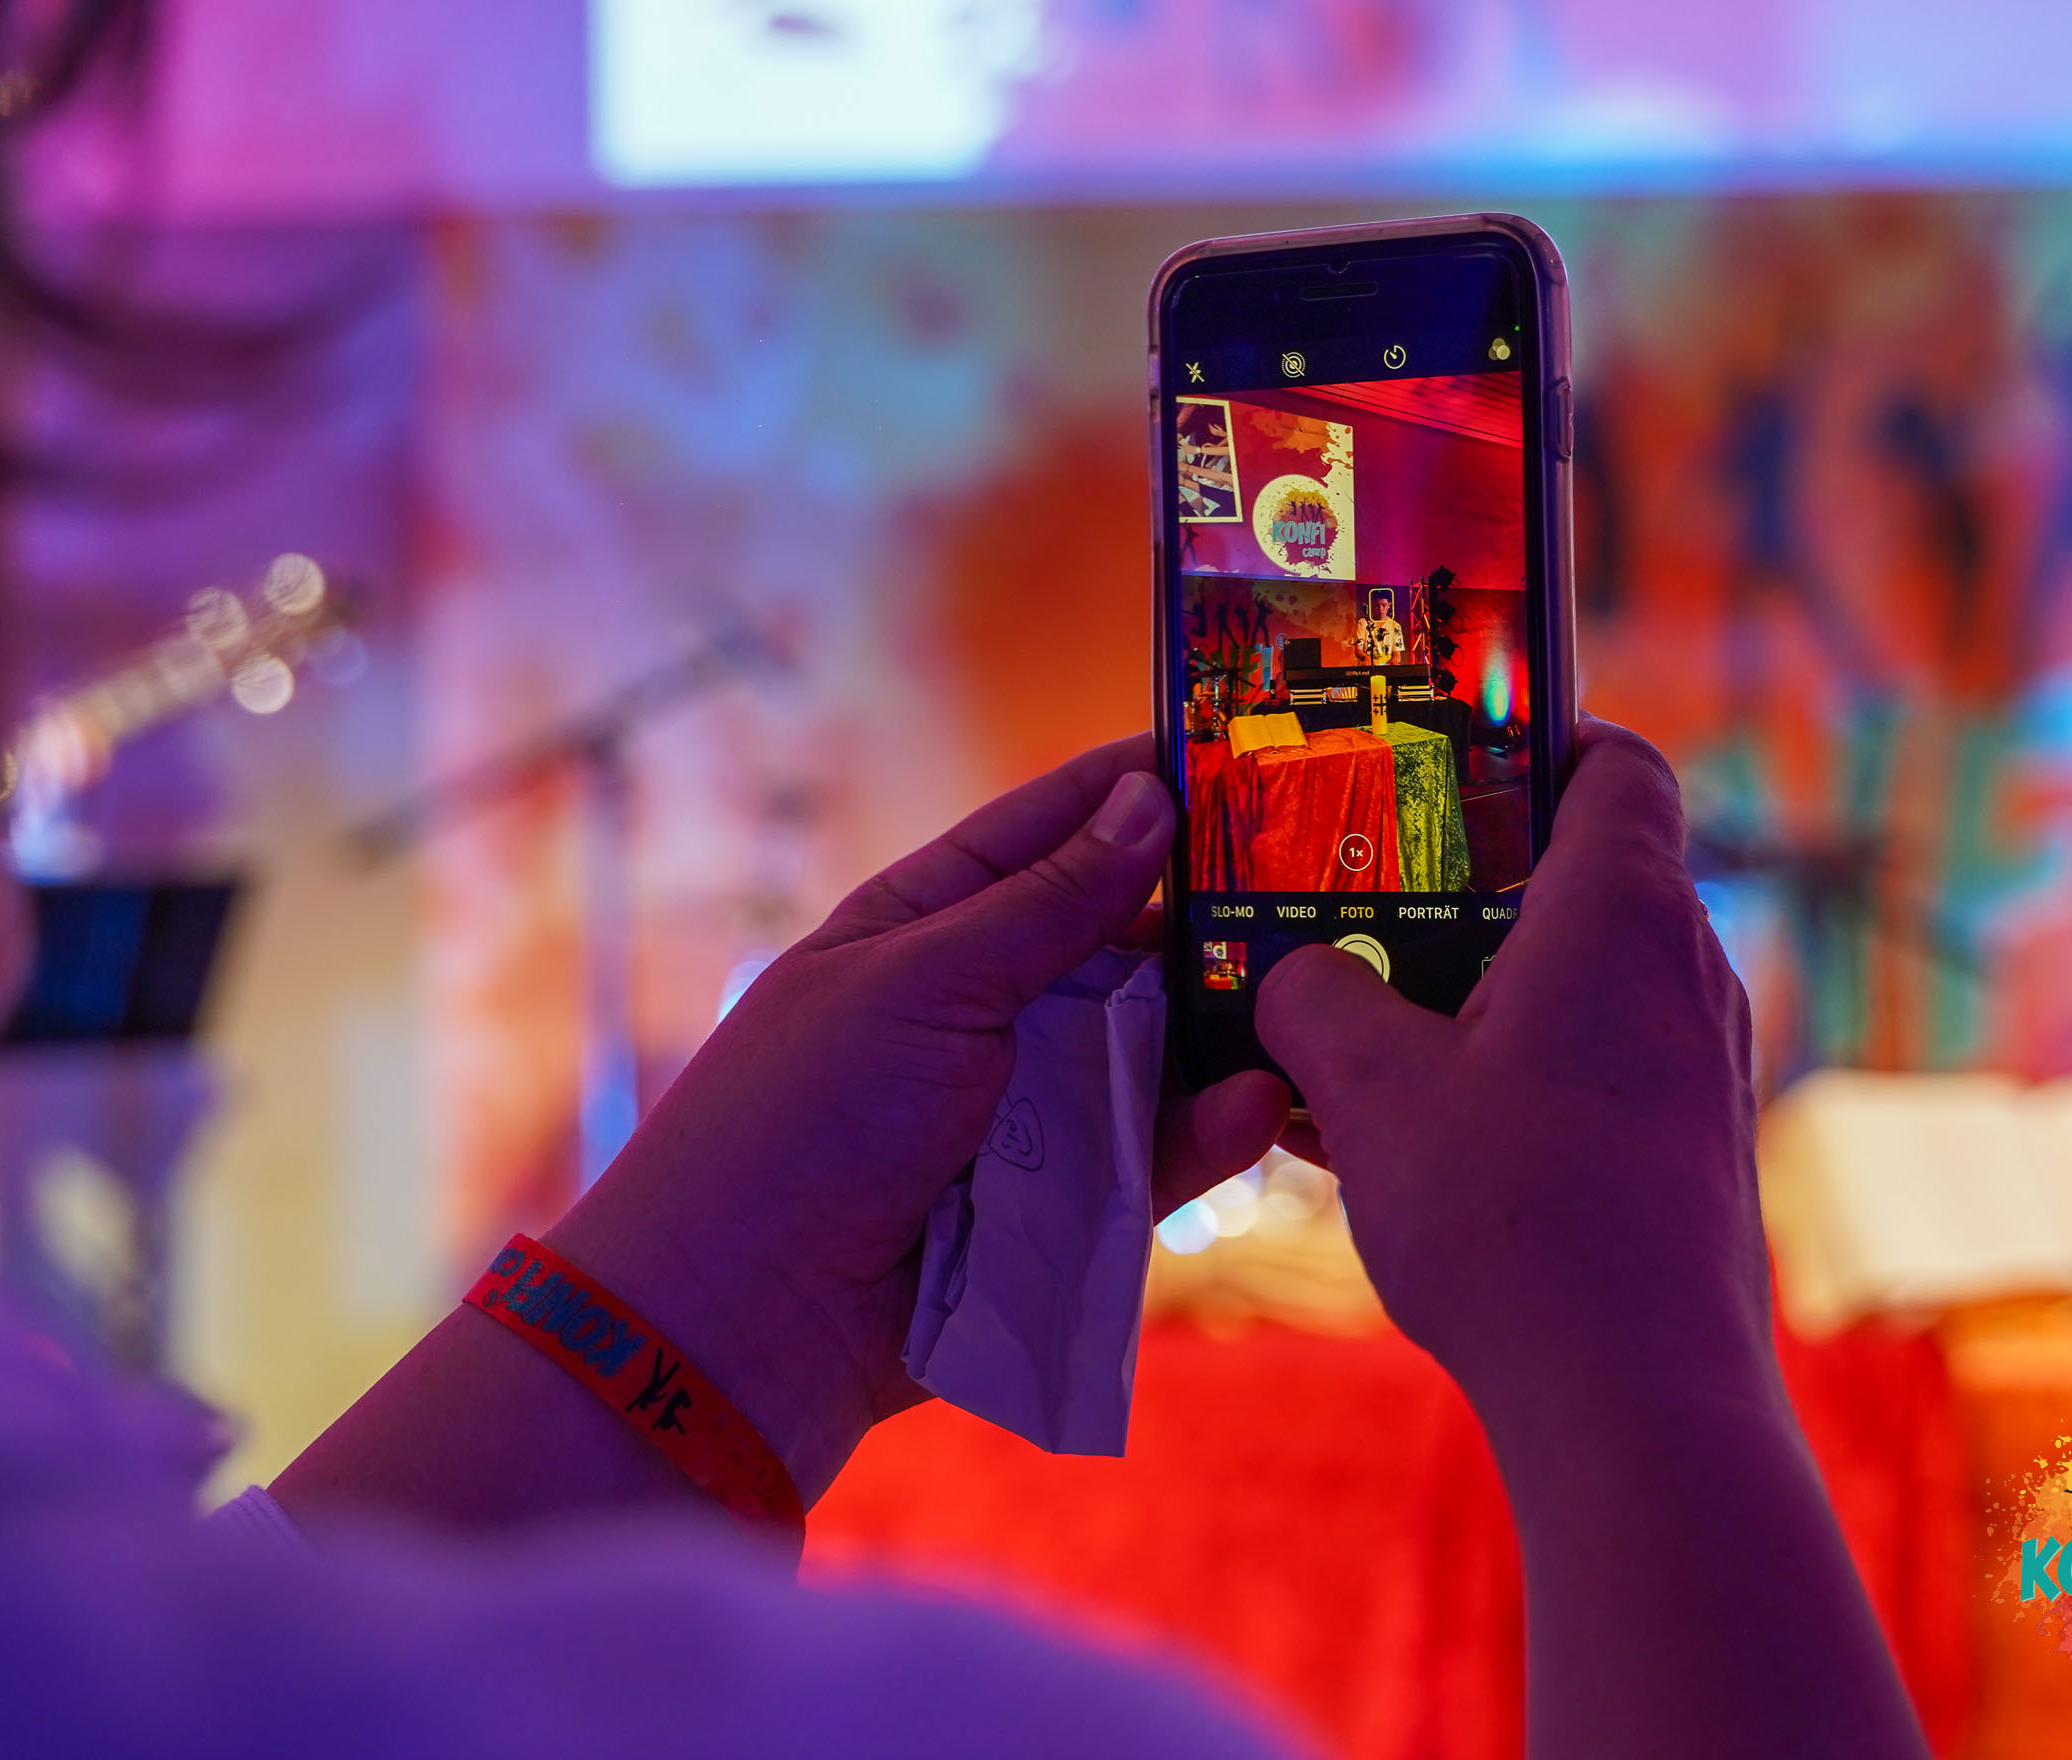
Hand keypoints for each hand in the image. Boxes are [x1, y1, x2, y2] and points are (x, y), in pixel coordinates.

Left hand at [552, 735, 1287, 1501]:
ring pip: (1154, 1049)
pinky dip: (1202, 1130)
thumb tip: (1149, 799)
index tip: (1245, 751)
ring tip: (1317, 993)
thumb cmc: (803, 1118)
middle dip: (1212, 915)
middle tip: (1327, 883)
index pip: (1049, 830)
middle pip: (1123, 940)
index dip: (1136, 789)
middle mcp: (986, 1005)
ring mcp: (1026, 1107)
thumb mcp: (926, 982)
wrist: (744, 1320)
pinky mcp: (1060, 1206)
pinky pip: (1150, 1154)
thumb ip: (1049, 903)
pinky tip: (1256, 1102)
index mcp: (927, 924)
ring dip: (1224, 1025)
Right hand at [1256, 719, 1924, 1759]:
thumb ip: (1310, 997)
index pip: (1616, 762)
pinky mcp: (1688, 1149)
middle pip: (1583, 871)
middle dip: (1468, 876)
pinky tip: (1405, 1133)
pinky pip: (1590, 1067)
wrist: (1635, 1399)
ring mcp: (1695, 1066)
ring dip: (1477, 986)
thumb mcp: (1366, 1087)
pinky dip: (1508, 1069)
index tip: (1448, 748)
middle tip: (1362, 888)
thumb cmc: (1512, 1219)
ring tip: (1363, 1021)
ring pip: (1579, 980)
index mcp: (1620, 912)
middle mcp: (1682, 971)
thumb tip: (1289, 975)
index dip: (1538, 734)